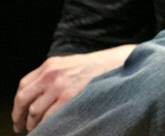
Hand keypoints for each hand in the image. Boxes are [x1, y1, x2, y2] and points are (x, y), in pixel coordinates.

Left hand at [12, 44, 134, 132]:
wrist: (116, 64)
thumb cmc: (95, 67)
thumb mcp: (69, 64)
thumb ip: (52, 75)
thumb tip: (37, 96)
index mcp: (50, 65)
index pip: (23, 85)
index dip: (19, 103)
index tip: (19, 113)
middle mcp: (51, 74)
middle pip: (24, 99)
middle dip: (19, 116)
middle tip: (21, 126)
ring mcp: (59, 86)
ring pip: (35, 111)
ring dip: (33, 124)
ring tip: (37, 129)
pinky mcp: (69, 97)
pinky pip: (49, 117)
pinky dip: (47, 125)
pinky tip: (50, 127)